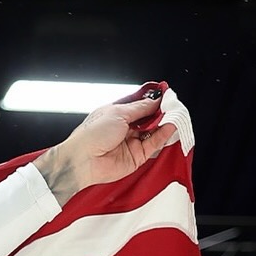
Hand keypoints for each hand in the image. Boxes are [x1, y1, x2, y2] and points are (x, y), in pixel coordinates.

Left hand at [32, 92, 177, 204]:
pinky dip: (164, 134)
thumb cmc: (91, 135)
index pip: (140, 103)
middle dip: (161, 111)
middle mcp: (125, 127)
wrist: (82, 161)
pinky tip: (169, 126)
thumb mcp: (118, 113)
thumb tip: (156, 100)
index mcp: (117, 113)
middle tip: (172, 105)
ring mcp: (131, 141)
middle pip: (149, 117)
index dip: (153, 99)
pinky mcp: (137, 156)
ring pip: (154, 130)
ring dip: (164, 122)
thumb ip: (140, 107)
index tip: (165, 94)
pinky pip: (154, 144)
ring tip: (173, 115)